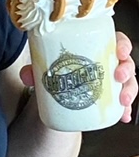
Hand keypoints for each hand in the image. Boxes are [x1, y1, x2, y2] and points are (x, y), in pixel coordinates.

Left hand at [18, 32, 137, 122]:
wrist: (55, 95)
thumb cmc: (55, 71)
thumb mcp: (44, 68)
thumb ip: (34, 70)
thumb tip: (27, 75)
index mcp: (94, 47)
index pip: (115, 40)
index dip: (122, 44)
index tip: (119, 51)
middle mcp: (106, 62)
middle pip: (125, 61)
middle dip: (127, 68)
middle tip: (118, 76)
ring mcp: (111, 80)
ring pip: (129, 82)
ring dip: (130, 90)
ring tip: (123, 100)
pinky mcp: (110, 97)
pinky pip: (124, 102)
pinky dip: (126, 110)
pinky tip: (124, 116)